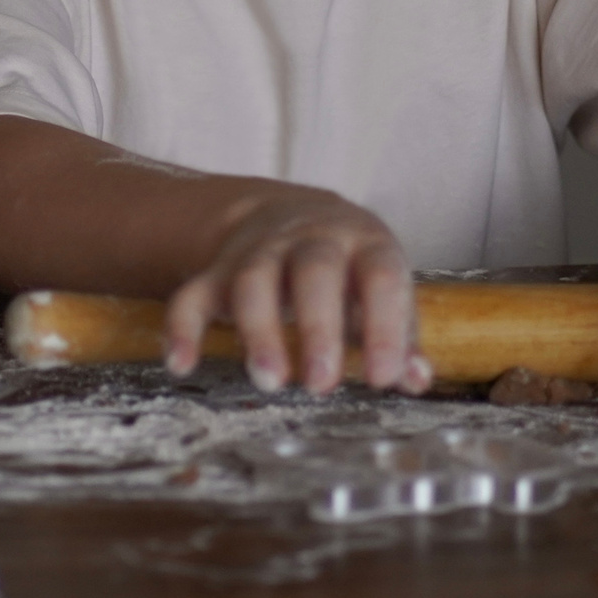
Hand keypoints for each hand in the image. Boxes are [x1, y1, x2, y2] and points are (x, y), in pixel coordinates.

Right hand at [164, 185, 428, 394]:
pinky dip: (182, 327)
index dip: (384, 326)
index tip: (384, 377)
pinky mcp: (217, 271)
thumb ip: (401, 336)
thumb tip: (416, 378)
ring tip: (270, 379)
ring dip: (258, 330)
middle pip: (313, 272)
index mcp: (363, 243)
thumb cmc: (350, 269)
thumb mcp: (382, 289)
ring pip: (253, 281)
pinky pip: (192, 294)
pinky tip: (181, 364)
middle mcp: (310, 240)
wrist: (290, 213)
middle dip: (317, 327)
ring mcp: (259, 253)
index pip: (379, 277)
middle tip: (321, 383)